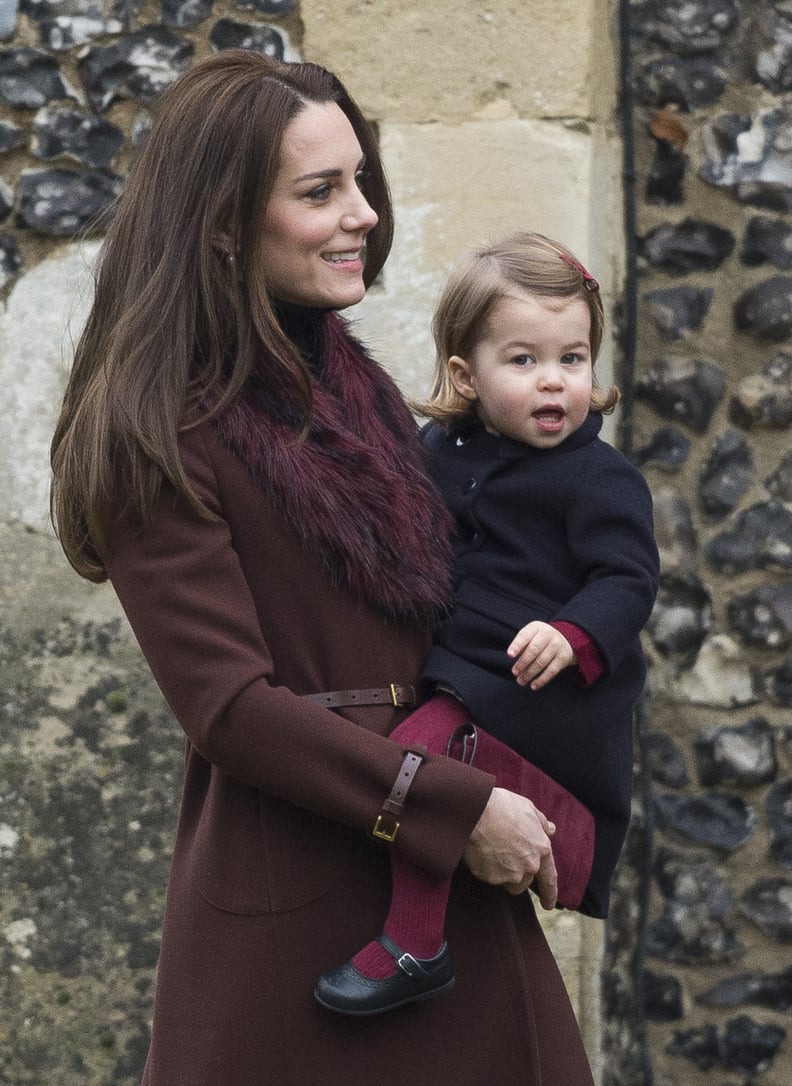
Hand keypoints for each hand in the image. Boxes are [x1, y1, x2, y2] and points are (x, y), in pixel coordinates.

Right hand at [463, 787, 557, 909]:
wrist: (476, 811)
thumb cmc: (502, 805)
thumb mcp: (527, 808)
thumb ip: (540, 822)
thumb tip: (551, 829)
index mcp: (541, 849)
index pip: (549, 878)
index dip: (550, 894)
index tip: (549, 904)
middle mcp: (529, 865)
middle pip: (525, 881)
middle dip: (518, 872)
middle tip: (505, 854)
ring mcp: (510, 874)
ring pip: (508, 882)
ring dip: (504, 874)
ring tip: (492, 851)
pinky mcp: (491, 877)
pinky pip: (490, 877)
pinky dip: (486, 868)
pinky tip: (480, 851)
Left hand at [507, 621, 575, 689]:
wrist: (563, 638)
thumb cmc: (539, 639)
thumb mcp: (530, 636)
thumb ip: (522, 644)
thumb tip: (513, 656)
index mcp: (536, 627)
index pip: (524, 636)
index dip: (517, 645)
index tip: (509, 655)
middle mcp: (548, 634)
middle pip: (534, 650)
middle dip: (522, 663)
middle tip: (515, 672)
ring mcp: (557, 645)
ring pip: (542, 662)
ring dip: (530, 673)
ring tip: (521, 680)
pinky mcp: (564, 657)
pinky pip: (552, 671)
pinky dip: (542, 680)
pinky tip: (533, 685)